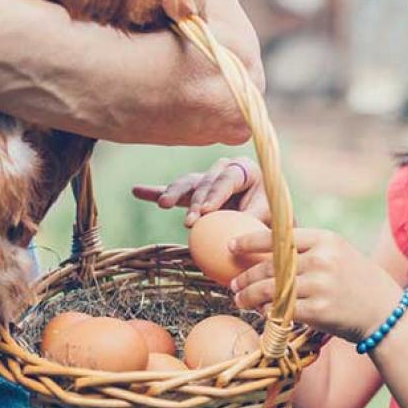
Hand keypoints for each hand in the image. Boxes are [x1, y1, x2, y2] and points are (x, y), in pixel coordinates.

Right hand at [132, 156, 270, 226]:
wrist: (266, 218)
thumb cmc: (271, 217)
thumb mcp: (269, 218)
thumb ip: (253, 222)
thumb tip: (238, 238)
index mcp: (245, 169)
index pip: (227, 179)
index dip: (216, 194)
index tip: (206, 211)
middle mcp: (224, 169)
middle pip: (205, 182)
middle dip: (196, 201)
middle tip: (190, 221)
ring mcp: (207, 179)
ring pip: (188, 184)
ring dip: (174, 194)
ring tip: (163, 204)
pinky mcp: (194, 191)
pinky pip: (173, 190)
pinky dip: (155, 191)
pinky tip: (137, 190)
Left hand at [230, 228, 403, 343]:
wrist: (384, 310)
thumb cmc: (357, 280)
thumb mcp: (338, 253)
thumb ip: (308, 250)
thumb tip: (268, 249)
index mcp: (325, 239)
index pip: (279, 237)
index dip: (250, 241)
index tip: (232, 246)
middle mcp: (322, 259)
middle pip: (270, 266)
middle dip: (245, 275)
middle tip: (232, 282)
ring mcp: (320, 285)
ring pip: (271, 290)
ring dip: (249, 296)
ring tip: (238, 299)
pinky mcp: (318, 311)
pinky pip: (282, 311)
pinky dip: (267, 313)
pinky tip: (260, 313)